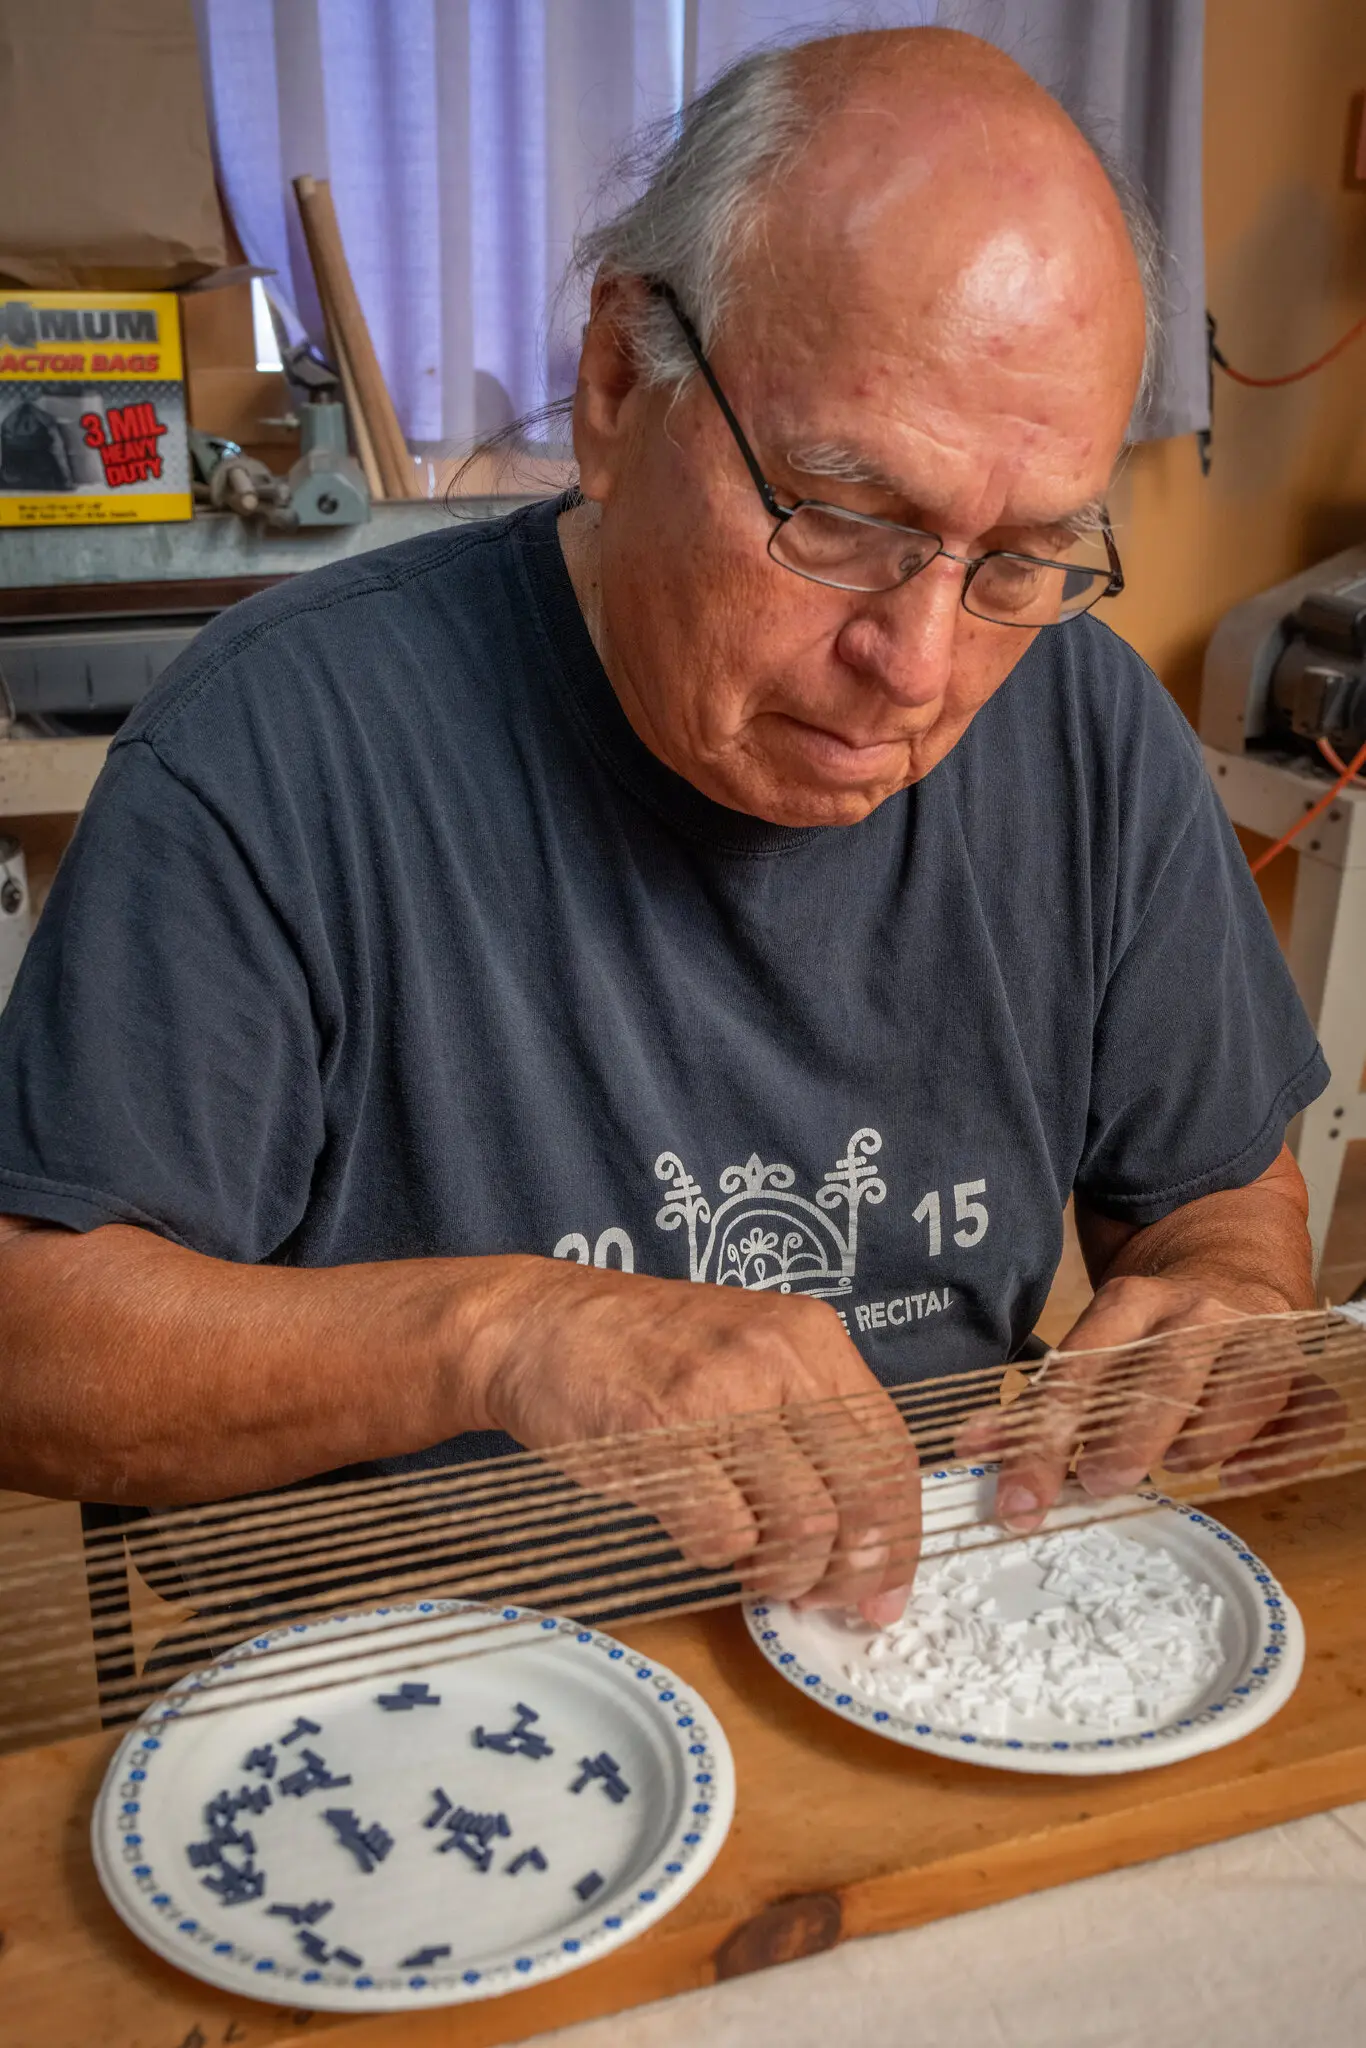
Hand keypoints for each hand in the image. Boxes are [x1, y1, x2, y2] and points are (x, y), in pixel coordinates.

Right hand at [466, 1256, 919, 1621]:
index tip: (884, 1587)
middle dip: (851, 1570)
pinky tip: (700, 1535)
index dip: (898, 1534)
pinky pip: (725, 1534)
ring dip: (785, 1573)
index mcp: (811, 1337)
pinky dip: (720, 1557)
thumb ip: (806, 1425)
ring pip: (806, 1524)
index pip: (892, 1450)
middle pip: (863, 1494)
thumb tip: (862, 1538)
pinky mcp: (664, 1437)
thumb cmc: (642, 1352)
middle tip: (819, 1596)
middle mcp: (779, 1357)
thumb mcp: (745, 1357)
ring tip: (757, 1572)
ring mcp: (721, 1395)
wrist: (537, 1325)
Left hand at [957, 1274, 1345, 1531]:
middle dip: (1131, 1434)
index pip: (1083, 1366)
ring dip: (1204, 1440)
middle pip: (1166, 1374)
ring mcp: (1257, 1341)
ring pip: (1245, 1390)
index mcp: (1133, 1301)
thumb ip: (1042, 1398)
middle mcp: (1197, 1315)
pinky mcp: (1302, 1372)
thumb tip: (972, 1449)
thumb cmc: (1152, 1325)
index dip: (1047, 1431)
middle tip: (1099, 1480)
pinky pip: (1309, 1415)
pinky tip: (1239, 1478)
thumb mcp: (1095, 1340)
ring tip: (1172, 1471)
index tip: (1018, 1491)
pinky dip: (1282, 1451)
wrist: (1232, 1263)